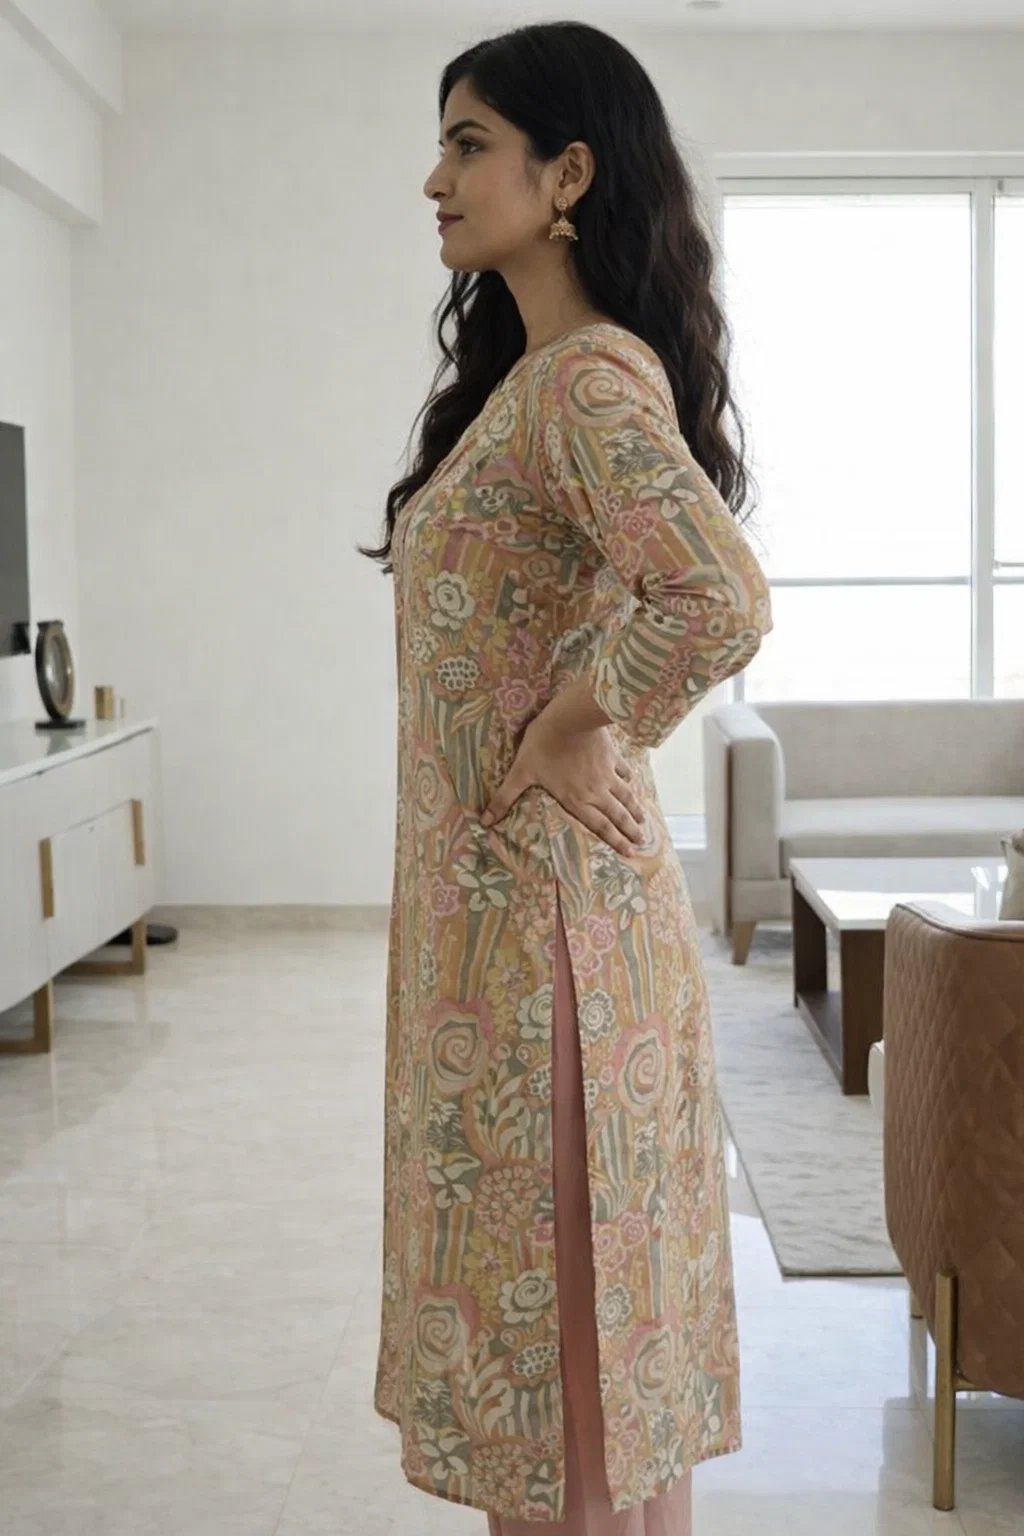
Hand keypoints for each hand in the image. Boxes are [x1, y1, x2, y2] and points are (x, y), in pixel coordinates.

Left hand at [480, 712, 647, 857]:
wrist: (570, 718)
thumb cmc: (543, 746)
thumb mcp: (520, 772)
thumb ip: (505, 798)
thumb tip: (485, 821)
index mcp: (576, 799)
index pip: (599, 826)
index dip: (614, 841)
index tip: (628, 853)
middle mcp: (596, 791)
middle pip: (617, 815)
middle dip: (629, 831)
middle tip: (641, 843)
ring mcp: (606, 774)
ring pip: (625, 797)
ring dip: (635, 810)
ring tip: (644, 822)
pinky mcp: (611, 756)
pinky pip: (624, 771)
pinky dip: (630, 780)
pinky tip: (633, 783)